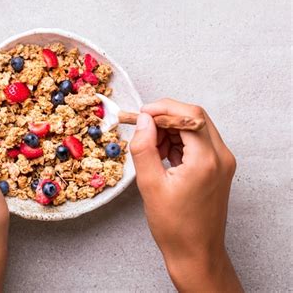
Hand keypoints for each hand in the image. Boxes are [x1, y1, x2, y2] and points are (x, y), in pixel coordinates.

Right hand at [130, 99, 241, 291]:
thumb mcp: (150, 184)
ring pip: (194, 127)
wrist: (197, 254)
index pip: (189, 115)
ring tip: (149, 147)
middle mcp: (221, 156)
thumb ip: (144, 147)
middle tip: (142, 128)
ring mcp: (222, 162)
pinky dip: (177, 141)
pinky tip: (160, 154)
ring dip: (170, 129)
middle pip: (194, 117)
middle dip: (165, 117)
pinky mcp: (218, 167)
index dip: (162, 109)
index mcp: (206, 160)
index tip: (141, 114)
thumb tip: (143, 120)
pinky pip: (197, 142)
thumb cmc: (174, 226)